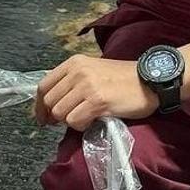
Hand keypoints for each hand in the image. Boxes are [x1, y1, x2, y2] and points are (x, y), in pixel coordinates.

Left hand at [35, 55, 157, 130]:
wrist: (150, 80)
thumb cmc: (123, 78)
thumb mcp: (93, 70)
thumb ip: (73, 82)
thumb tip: (52, 105)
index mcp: (74, 62)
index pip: (43, 86)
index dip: (39, 105)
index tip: (43, 117)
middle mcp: (77, 72)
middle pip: (49, 102)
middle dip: (53, 116)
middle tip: (63, 123)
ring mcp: (86, 86)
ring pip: (60, 113)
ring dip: (69, 121)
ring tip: (84, 118)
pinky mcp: (97, 101)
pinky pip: (74, 121)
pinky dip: (80, 126)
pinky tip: (92, 121)